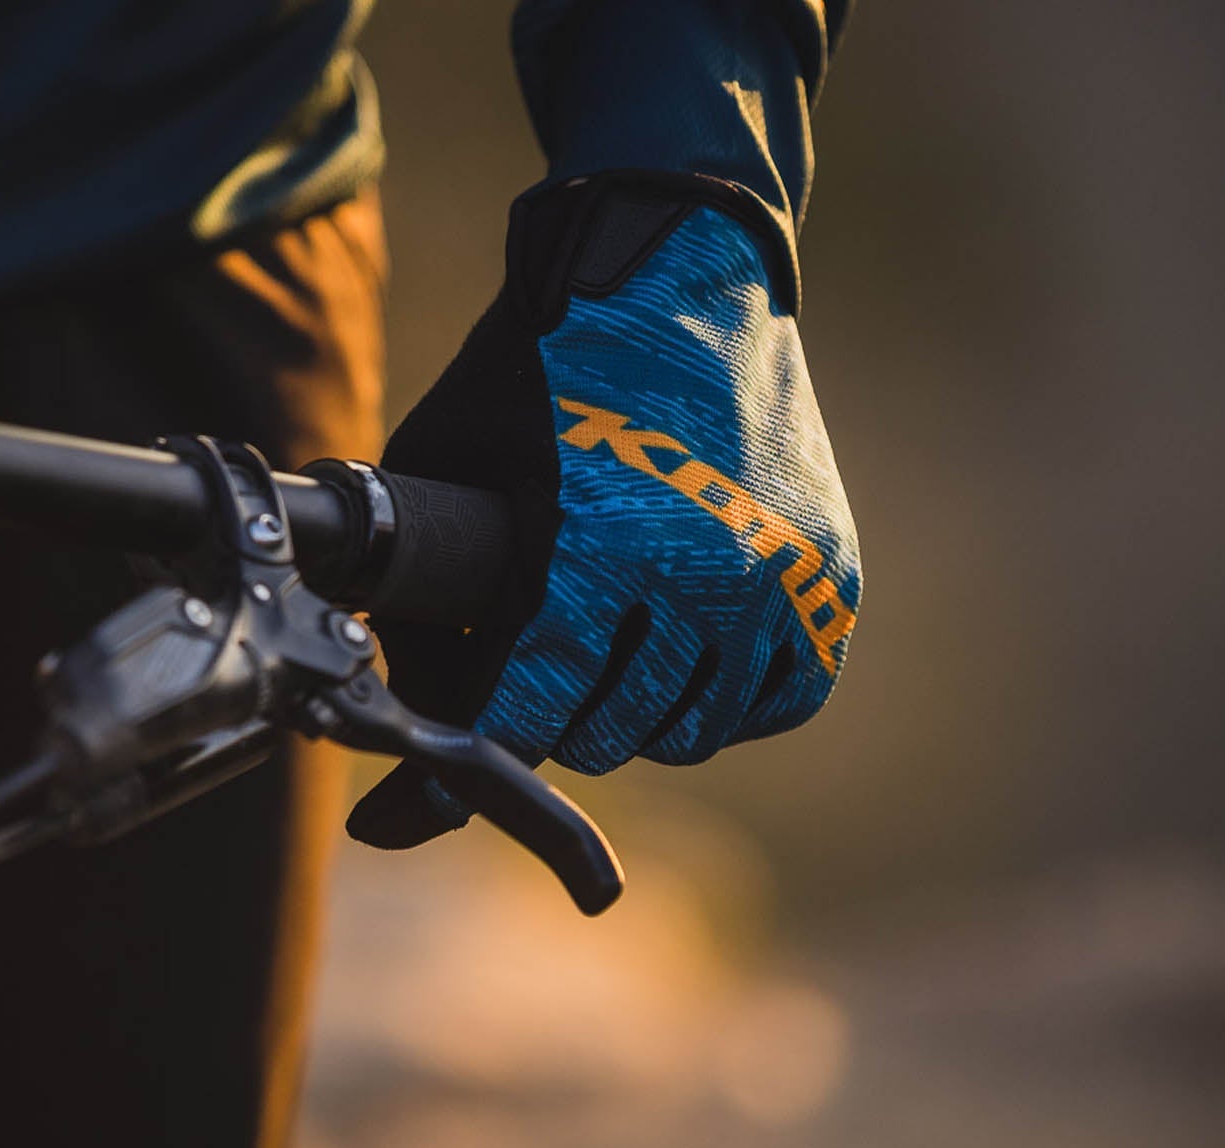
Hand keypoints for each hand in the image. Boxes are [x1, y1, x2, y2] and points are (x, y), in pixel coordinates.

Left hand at [349, 176, 860, 847]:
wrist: (673, 263)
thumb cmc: (533, 366)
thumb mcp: (441, 467)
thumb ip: (417, 597)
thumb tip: (394, 716)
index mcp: (591, 553)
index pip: (520, 720)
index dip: (452, 777)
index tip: (404, 807)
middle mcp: (697, 577)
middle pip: (601, 737)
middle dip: (544, 723)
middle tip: (523, 686)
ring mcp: (777, 579)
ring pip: (687, 733)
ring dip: (633, 719)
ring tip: (599, 668)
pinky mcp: (831, 575)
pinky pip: (777, 701)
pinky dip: (724, 702)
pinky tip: (681, 661)